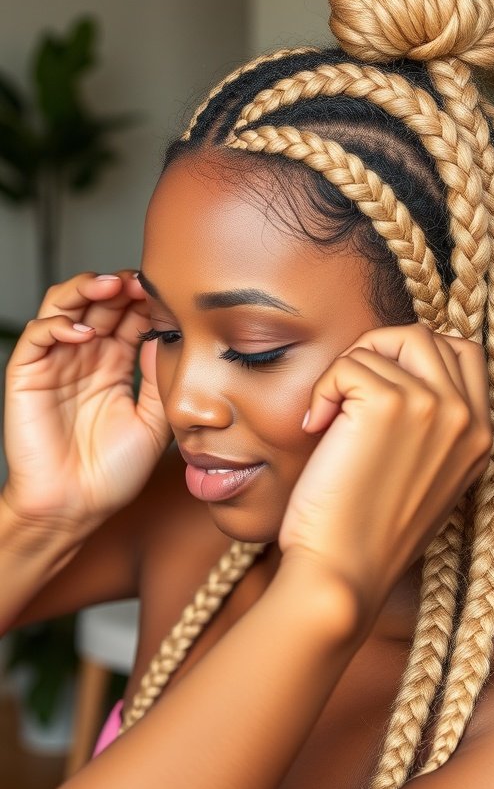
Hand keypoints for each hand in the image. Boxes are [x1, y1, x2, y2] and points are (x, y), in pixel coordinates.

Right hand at [2, 271, 171, 527]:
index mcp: (116, 363)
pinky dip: (58, 326)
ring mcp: (56, 362)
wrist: (76, 507)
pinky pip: (38, 337)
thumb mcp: (153, 421)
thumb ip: (159, 378)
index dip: (145, 299)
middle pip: (99, 302)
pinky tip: (83, 334)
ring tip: (110, 288)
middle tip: (141, 280)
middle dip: (120, 286)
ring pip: (64, 307)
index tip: (168, 291)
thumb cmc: (114, 472)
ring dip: (85, 290)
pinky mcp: (28, 374)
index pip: (129, 315)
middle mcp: (86, 356)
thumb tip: (170, 335)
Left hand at [279, 323, 491, 621]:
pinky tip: (314, 428)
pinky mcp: (388, 406)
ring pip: (383, 344)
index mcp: (480, 438)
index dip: (413, 357)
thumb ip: (430, 430)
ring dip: (345, 372)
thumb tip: (399, 376)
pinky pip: (348, 364)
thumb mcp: (424, 480)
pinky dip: (322, 390)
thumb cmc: (367, 534)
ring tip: (329, 416)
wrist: (341, 574)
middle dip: (378, 352)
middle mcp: (465, 418)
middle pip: (425, 337)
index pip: (464, 354)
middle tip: (346, 394)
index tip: (375, 389)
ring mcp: (432, 407)